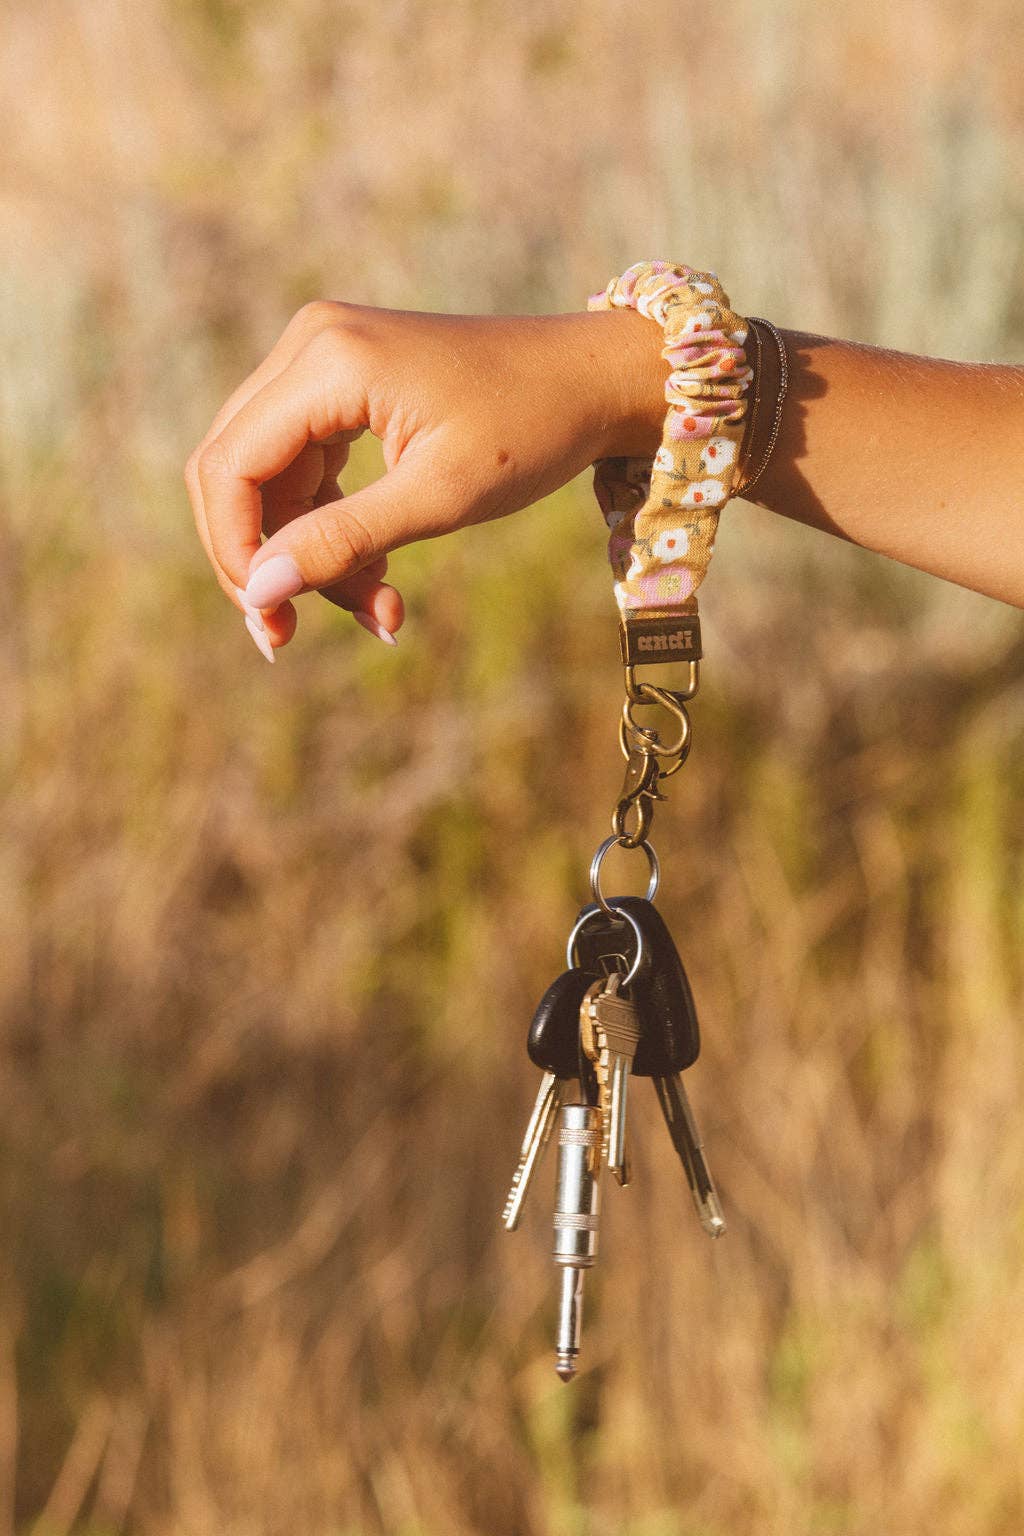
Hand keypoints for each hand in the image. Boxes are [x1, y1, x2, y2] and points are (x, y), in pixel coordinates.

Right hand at [185, 301, 665, 655]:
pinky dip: (334, 527)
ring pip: (272, 478)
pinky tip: (381, 578)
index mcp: (328, 361)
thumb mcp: (439, 497)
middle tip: (290, 635)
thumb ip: (343, 543)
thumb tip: (260, 593)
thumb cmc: (531, 430)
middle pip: (235, 469)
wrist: (592, 380)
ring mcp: (324, 358)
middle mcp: (311, 344)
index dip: (235, 552)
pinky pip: (307, 467)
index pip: (230, 466)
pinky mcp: (344, 382)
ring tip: (380, 610)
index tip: (271, 621)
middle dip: (263, 560)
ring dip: (311, 554)